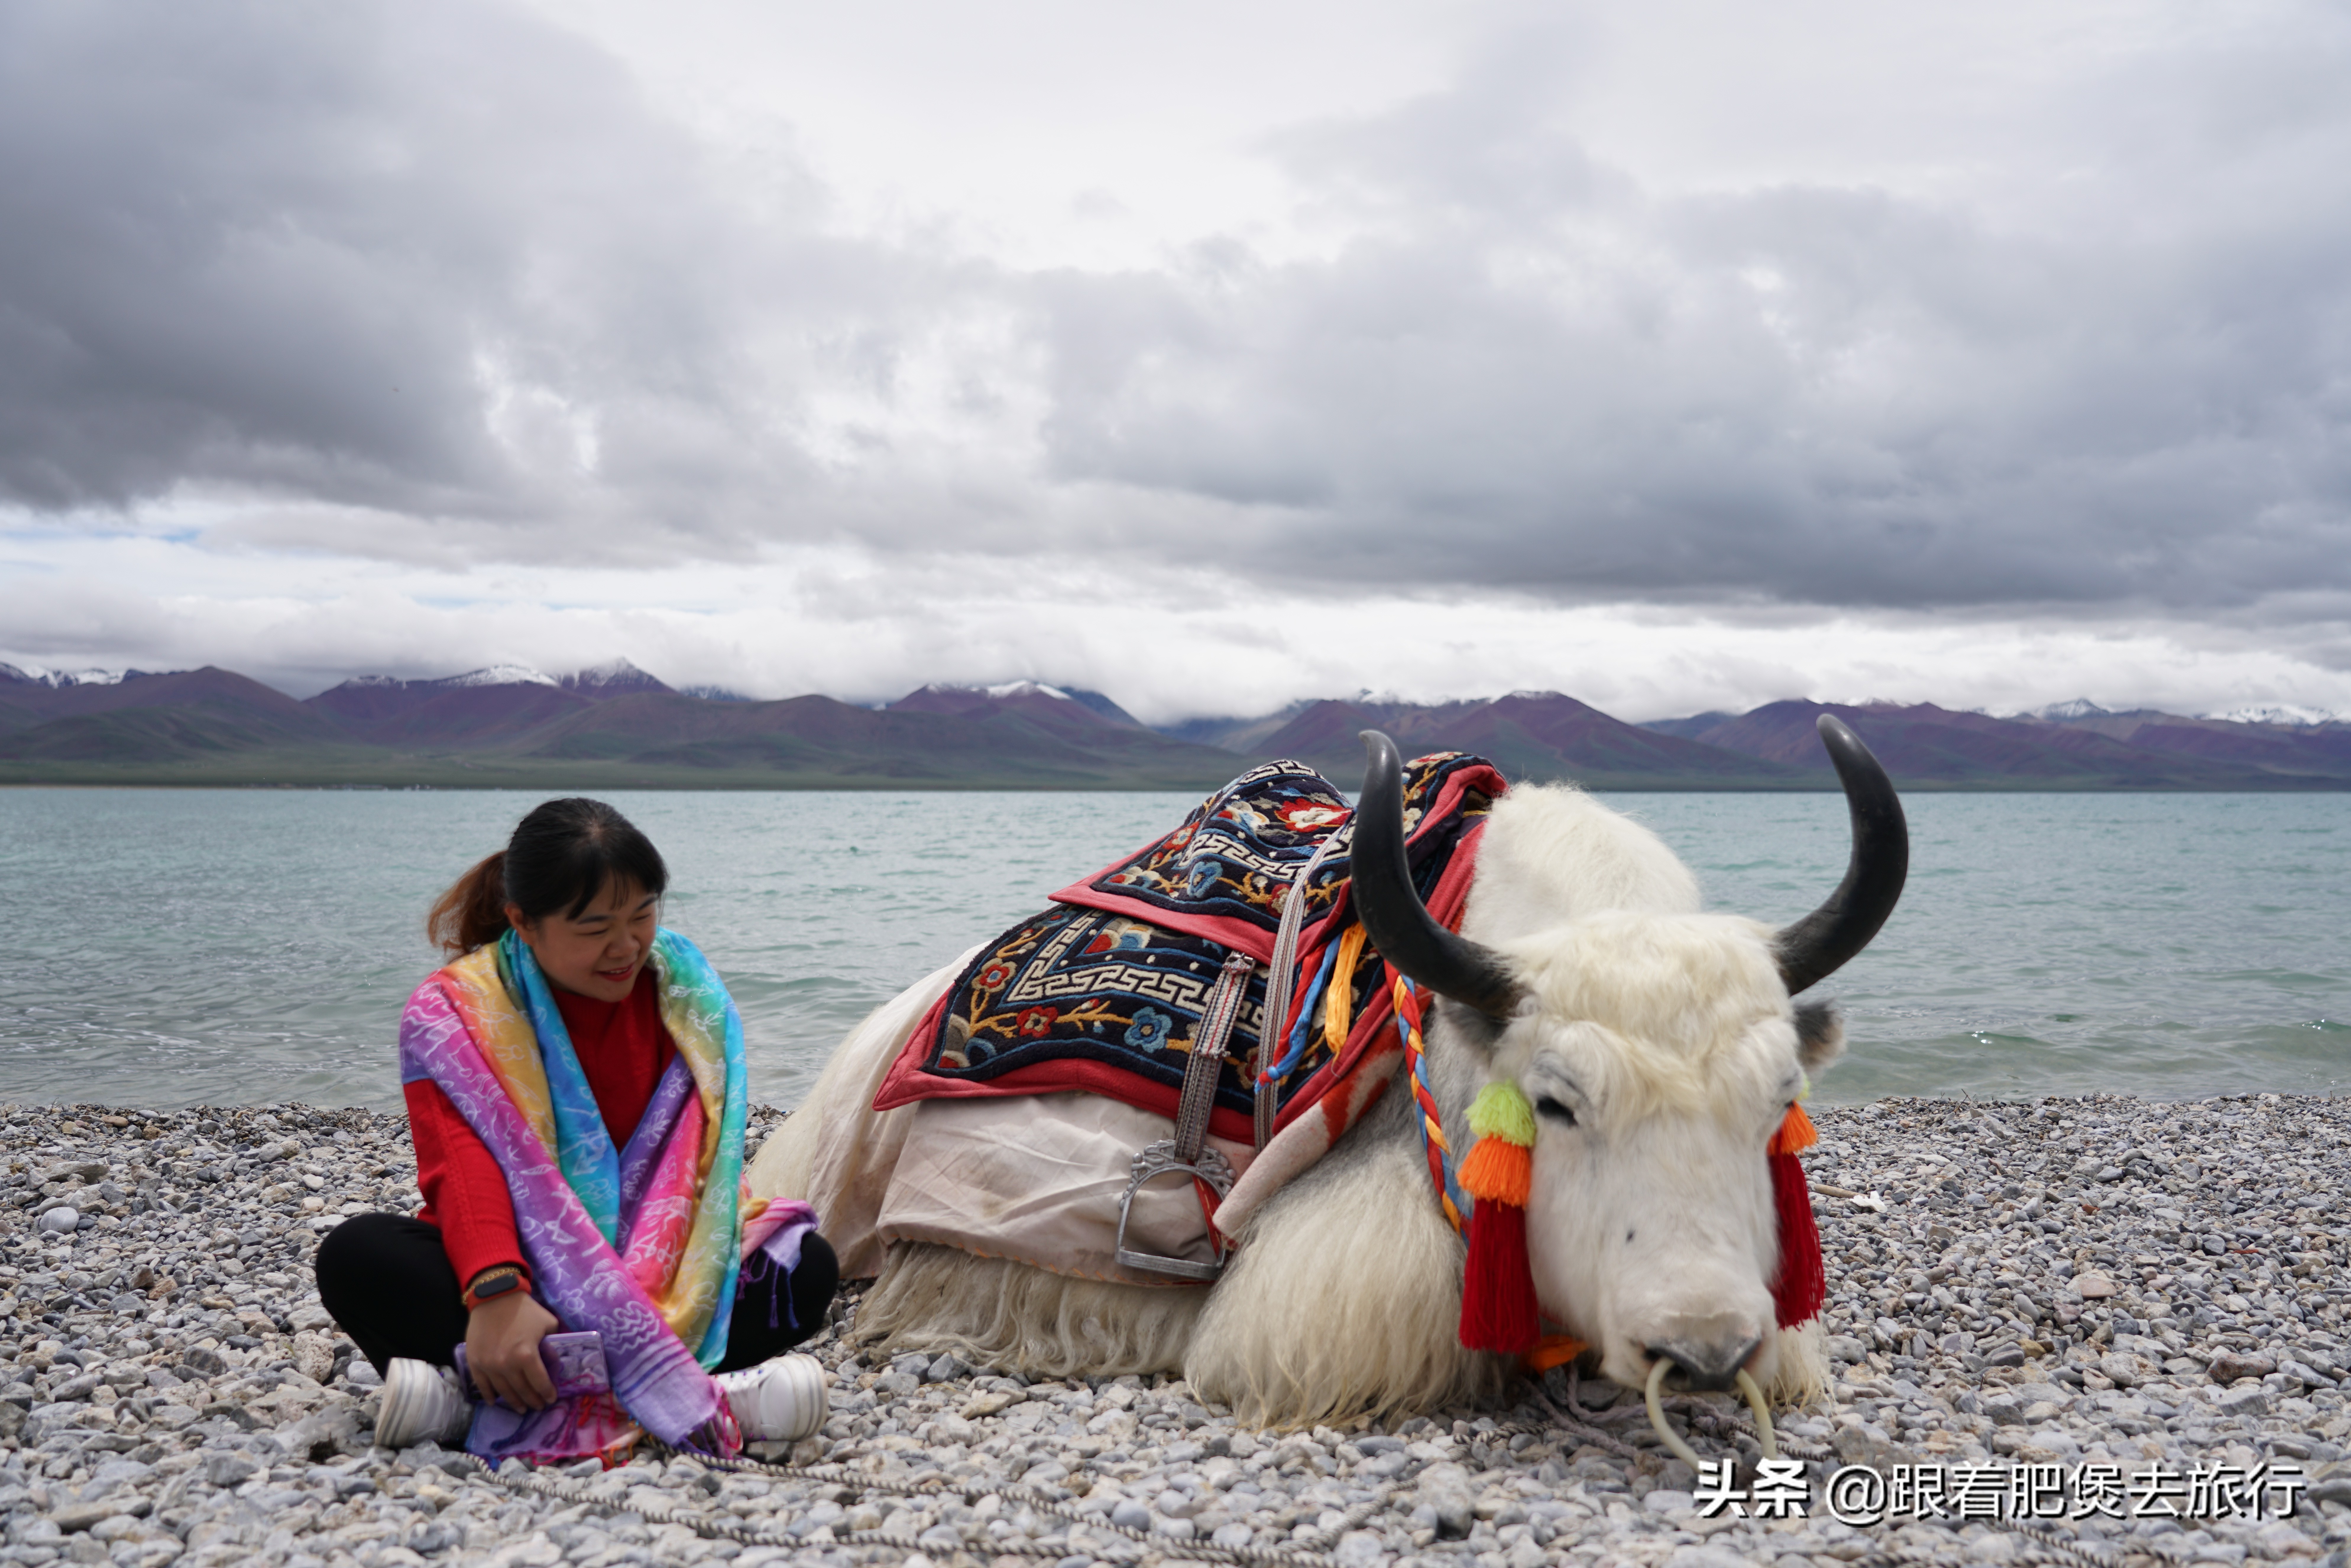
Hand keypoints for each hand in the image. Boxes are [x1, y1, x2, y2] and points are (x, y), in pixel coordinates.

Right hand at [463, 1288, 559, 1409]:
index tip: (551, 1399)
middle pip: (522, 1390)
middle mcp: (507, 1365)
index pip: (540, 1383)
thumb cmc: (525, 1310)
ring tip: (522, 1409)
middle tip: (538, 1406)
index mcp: (527, 1356)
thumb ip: (552, 1345)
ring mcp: (489, 1366)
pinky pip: (482, 1385)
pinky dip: (489, 1396)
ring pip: (503, 1392)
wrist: (495, 1297)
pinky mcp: (475, 1363)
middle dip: (533, 1400)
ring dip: (514, 1402)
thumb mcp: (548, 1324)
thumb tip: (554, 1362)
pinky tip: (494, 1402)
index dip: (547, 1393)